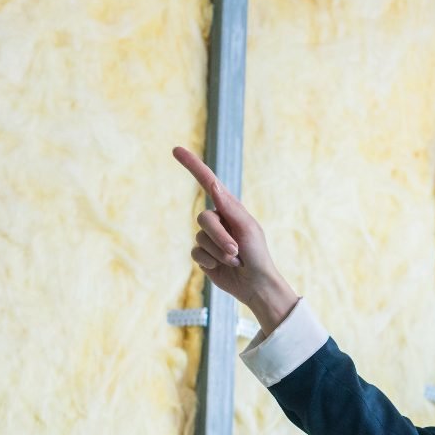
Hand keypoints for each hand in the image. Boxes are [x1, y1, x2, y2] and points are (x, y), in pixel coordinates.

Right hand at [173, 146, 297, 333]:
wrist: (256, 284)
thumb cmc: (258, 254)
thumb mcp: (247, 227)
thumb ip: (229, 206)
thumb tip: (212, 183)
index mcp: (229, 208)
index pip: (207, 182)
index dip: (192, 166)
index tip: (176, 150)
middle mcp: (217, 220)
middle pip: (204, 218)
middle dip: (220, 236)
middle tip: (236, 251)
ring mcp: (209, 238)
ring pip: (200, 238)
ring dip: (219, 251)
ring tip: (235, 260)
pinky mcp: (203, 255)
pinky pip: (196, 253)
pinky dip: (211, 261)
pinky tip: (222, 267)